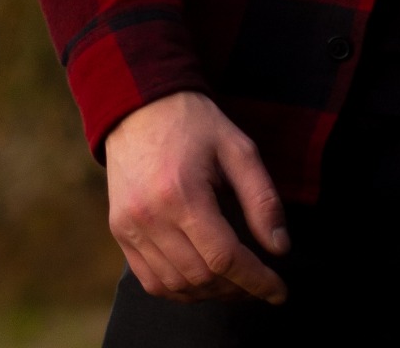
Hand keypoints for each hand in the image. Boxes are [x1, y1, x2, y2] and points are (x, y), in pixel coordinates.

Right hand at [106, 90, 289, 304]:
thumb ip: (262, 198)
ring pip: (175, 285)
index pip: (224, 258)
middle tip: (260, 280)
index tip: (279, 291)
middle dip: (237, 288)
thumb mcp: (238, 148)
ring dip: (210, 292)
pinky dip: (179, 289)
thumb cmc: (193, 123)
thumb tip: (279, 247)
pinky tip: (201, 279)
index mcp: (182, 194)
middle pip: (200, 277)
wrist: (140, 105)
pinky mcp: (120, 231)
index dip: (256, 280)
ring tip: (234, 282)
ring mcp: (130, 227)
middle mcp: (151, 217)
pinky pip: (150, 280)